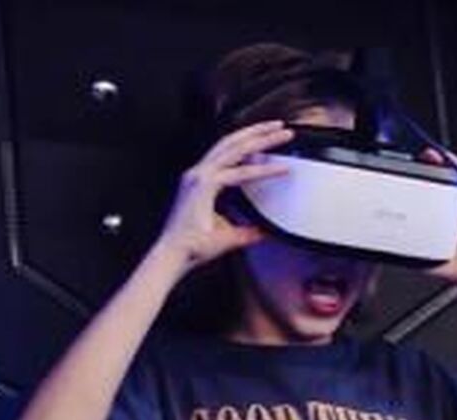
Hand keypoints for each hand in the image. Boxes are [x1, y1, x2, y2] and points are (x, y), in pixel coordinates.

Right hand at [152, 121, 293, 270]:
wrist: (175, 256)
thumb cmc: (193, 246)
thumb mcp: (229, 235)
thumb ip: (249, 231)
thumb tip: (266, 231)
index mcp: (201, 180)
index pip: (228, 153)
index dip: (248, 143)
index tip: (268, 138)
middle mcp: (199, 173)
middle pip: (232, 142)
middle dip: (258, 131)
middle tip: (281, 126)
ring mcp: (200, 177)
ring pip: (236, 148)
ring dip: (261, 139)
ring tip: (282, 134)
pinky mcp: (203, 186)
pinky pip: (239, 173)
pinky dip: (261, 170)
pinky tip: (279, 168)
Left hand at [422, 150, 456, 317]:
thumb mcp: (443, 263)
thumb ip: (424, 257)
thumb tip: (400, 255)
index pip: (442, 190)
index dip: (429, 178)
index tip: (413, 168)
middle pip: (455, 180)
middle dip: (440, 166)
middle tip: (424, 155)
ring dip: (456, 167)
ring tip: (440, 158)